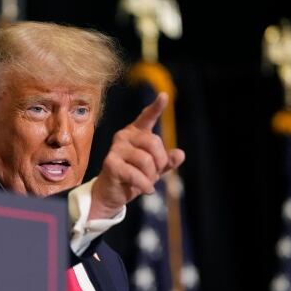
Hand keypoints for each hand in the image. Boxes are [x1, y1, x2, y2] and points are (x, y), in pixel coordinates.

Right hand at [89, 92, 184, 219]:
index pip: (147, 117)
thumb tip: (180, 154)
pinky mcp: (110, 163)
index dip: (156, 107)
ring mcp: (115, 149)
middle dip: (160, 162)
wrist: (112, 194)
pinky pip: (135, 174)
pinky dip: (145, 185)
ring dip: (151, 177)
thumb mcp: (155, 169)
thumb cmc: (133, 177)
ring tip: (147, 183)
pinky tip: (145, 190)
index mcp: (136, 133)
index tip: (164, 96)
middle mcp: (124, 136)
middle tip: (156, 174)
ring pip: (146, 160)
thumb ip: (167, 161)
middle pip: (154, 142)